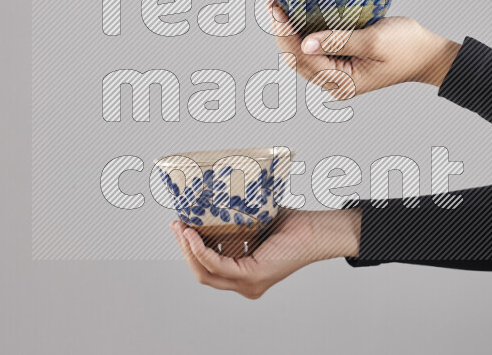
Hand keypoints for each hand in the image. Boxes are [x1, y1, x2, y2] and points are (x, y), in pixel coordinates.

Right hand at [170, 208, 360, 298]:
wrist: (315, 230)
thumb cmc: (290, 225)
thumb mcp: (252, 224)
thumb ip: (231, 223)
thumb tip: (206, 206)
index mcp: (244, 274)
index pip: (207, 267)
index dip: (189, 248)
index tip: (180, 226)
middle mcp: (244, 284)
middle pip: (201, 271)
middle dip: (183, 248)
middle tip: (175, 224)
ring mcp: (247, 284)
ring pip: (204, 271)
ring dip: (188, 249)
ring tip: (180, 227)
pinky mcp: (252, 276)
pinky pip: (216, 265)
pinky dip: (201, 250)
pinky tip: (193, 235)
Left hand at [268, 2, 461, 97]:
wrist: (426, 54)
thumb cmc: (406, 47)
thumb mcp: (373, 41)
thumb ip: (339, 42)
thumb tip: (307, 44)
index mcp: (342, 82)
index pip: (302, 58)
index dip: (285, 33)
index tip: (276, 9)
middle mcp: (334, 82)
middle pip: (296, 59)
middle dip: (281, 33)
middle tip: (273, 5)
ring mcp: (336, 75)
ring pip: (302, 56)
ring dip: (289, 34)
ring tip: (279, 9)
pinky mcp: (340, 64)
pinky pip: (314, 52)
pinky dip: (303, 35)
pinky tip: (296, 18)